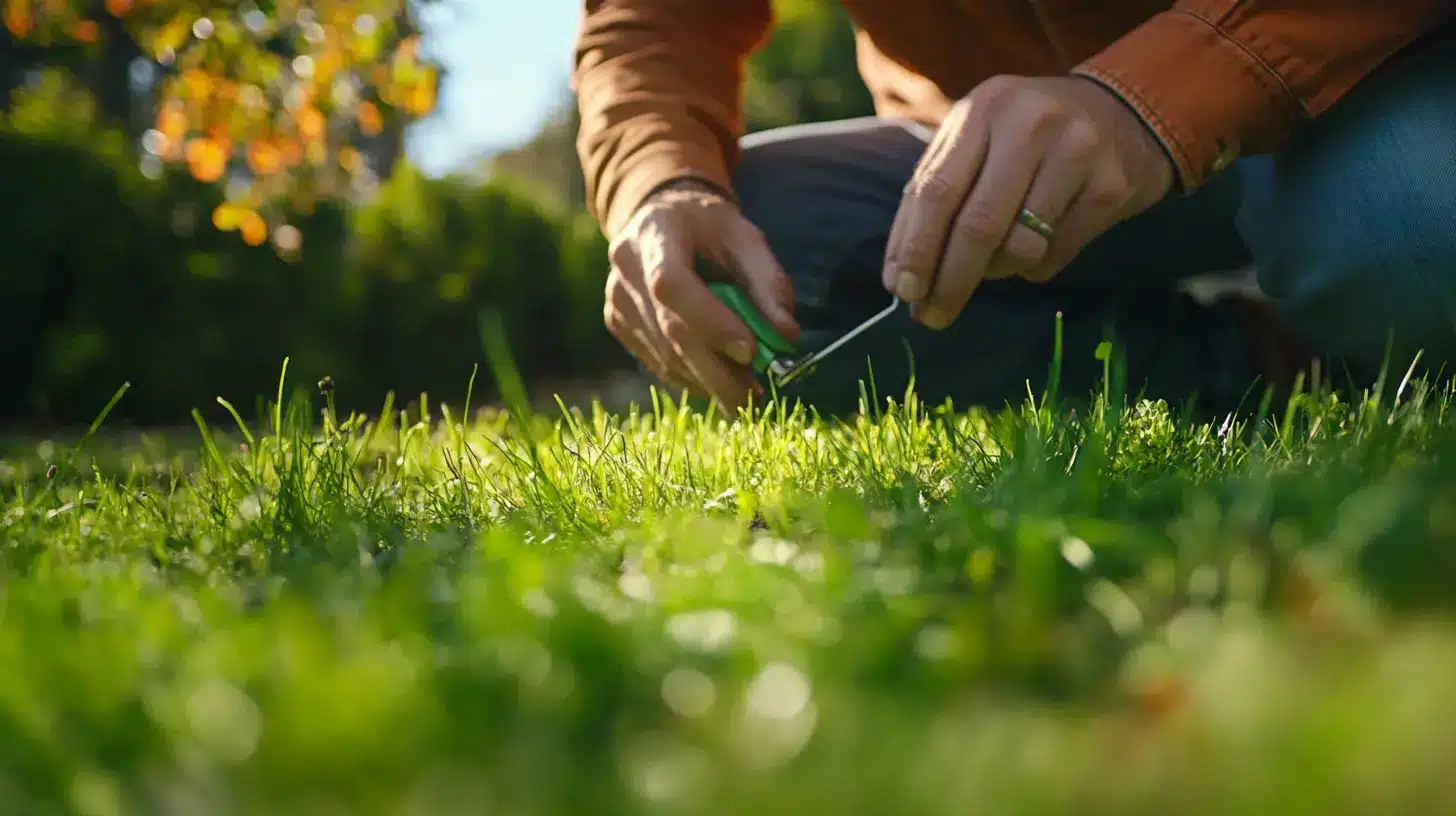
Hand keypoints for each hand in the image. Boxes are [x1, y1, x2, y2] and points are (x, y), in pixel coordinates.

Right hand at [603, 180, 799, 413]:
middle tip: (754, 398)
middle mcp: (626, 268)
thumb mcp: (746, 238)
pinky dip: (691, 378)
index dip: (710, 322)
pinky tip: (719, 382)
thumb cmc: (710, 228)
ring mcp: (617, 299)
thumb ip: (769, 283)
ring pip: (663, 355)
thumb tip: (786, 336)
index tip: (750, 352)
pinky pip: (658, 362)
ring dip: (708, 381)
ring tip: (746, 393)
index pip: (672, 285)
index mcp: (655, 233)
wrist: (662, 218)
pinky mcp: (619, 323)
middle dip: (716, 370)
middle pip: (669, 331)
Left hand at [883, 75, 1175, 328]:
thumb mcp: (977, 142)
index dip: (916, 248)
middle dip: (949, 281)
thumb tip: (899, 276)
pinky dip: (1034, 268)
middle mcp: (1030, 123)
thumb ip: (935, 196)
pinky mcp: (1110, 185)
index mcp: (982, 109)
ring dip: (996, 271)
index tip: (903, 292)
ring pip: (1019, 246)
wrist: (1122, 114)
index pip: (937, 191)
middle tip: (933, 317)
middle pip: (978, 225)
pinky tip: (1036, 248)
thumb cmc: (1026, 138)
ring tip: (994, 262)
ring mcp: (1076, 151)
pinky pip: (1055, 255)